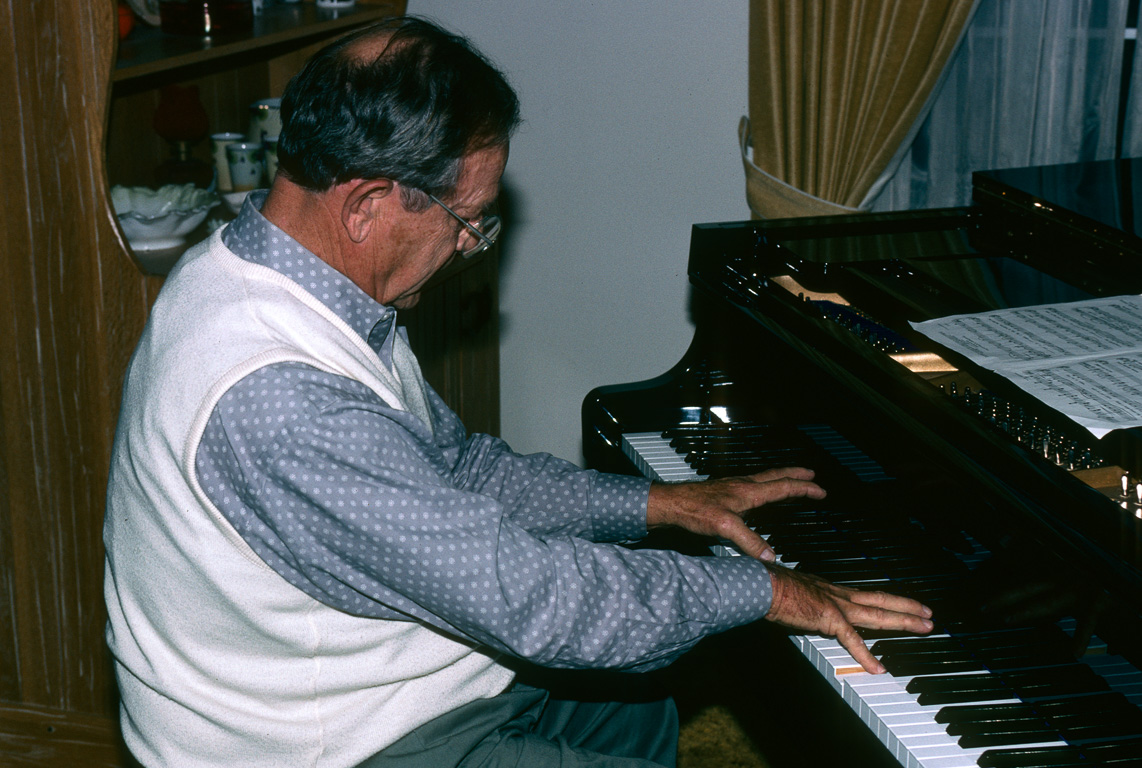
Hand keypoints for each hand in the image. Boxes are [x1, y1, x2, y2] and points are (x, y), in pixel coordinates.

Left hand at [646, 467, 825, 560]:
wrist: (671, 503)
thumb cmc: (694, 510)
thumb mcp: (725, 528)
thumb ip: (749, 542)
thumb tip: (771, 557)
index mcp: (748, 492)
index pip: (783, 487)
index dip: (804, 489)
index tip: (821, 490)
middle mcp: (742, 486)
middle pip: (776, 476)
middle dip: (796, 475)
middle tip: (811, 475)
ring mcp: (732, 487)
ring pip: (763, 479)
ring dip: (780, 479)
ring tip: (790, 481)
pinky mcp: (723, 493)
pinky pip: (751, 486)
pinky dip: (763, 487)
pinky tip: (756, 495)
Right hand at [765, 564, 933, 673]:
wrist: (765, 584)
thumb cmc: (772, 587)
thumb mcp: (797, 593)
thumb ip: (808, 604)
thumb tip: (806, 610)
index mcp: (832, 590)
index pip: (867, 595)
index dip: (888, 600)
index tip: (904, 604)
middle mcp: (840, 595)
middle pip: (881, 601)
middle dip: (907, 608)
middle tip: (929, 614)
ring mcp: (837, 605)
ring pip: (879, 615)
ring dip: (904, 621)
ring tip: (924, 626)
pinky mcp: (829, 619)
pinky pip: (853, 640)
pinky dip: (867, 655)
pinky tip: (879, 668)